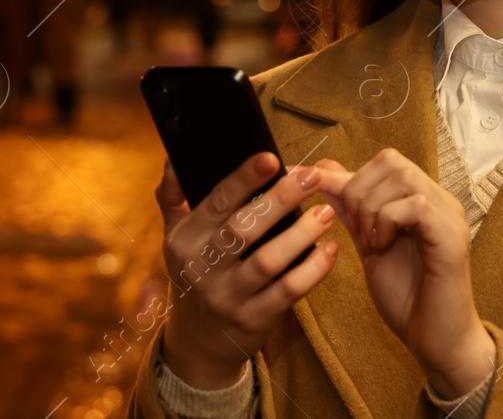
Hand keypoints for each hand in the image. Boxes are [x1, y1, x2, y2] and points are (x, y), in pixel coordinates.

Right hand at [155, 152, 339, 388]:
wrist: (198, 343)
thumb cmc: (195, 275)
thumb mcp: (175, 238)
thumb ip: (173, 197)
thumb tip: (173, 159)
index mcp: (184, 241)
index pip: (216, 203)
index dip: (243, 179)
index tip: (271, 158)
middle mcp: (202, 269)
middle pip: (243, 229)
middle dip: (280, 200)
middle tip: (311, 177)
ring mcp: (228, 297)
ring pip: (268, 261)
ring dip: (301, 234)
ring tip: (326, 212)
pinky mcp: (253, 320)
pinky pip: (287, 292)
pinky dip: (312, 270)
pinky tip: (329, 249)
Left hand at [310, 149, 495, 397]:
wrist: (437, 342)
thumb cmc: (408, 298)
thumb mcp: (368, 244)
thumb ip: (351, 210)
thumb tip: (323, 172)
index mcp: (422, 200)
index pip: (382, 163)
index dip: (341, 173)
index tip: (301, 180)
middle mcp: (440, 201)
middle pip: (390, 160)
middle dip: (358, 191)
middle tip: (355, 231)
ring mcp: (449, 216)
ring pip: (402, 177)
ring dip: (371, 208)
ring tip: (369, 242)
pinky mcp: (452, 238)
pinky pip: (415, 205)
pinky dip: (388, 222)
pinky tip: (382, 248)